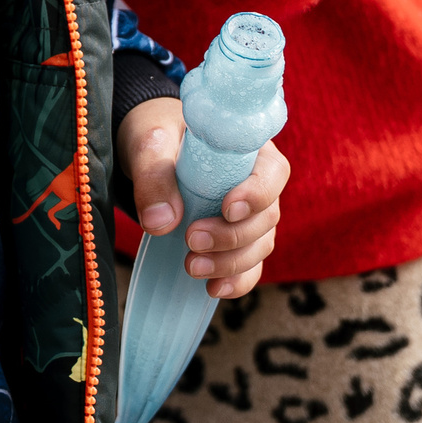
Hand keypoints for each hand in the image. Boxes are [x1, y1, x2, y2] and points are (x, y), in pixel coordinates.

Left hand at [118, 96, 290, 298]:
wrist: (149, 152)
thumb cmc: (156, 134)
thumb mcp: (149, 142)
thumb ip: (154, 175)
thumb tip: (161, 223)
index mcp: (249, 147)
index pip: (272, 172)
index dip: (258, 194)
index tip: (228, 209)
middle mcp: (258, 182)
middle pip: (267, 216)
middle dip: (233, 236)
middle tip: (192, 239)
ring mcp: (251, 214)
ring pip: (260, 245)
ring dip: (231, 262)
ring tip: (192, 266)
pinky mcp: (236, 238)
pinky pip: (250, 265)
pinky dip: (236, 280)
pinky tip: (213, 288)